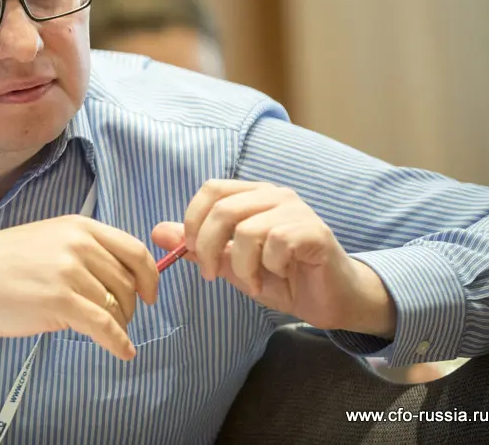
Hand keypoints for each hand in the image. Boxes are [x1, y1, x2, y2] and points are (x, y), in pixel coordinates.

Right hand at [0, 215, 158, 359]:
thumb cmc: (2, 264)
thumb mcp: (47, 240)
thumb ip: (82, 249)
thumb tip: (119, 276)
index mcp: (78, 226)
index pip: (134, 249)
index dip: (150, 275)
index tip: (150, 293)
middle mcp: (78, 245)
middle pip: (127, 282)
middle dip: (129, 306)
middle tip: (118, 320)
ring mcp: (69, 272)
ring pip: (117, 306)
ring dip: (119, 324)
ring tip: (107, 332)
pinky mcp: (60, 301)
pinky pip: (104, 326)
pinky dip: (118, 342)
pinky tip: (123, 352)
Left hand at [151, 180, 396, 337]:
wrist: (330, 300)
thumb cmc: (282, 278)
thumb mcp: (230, 264)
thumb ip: (197, 247)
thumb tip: (158, 232)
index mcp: (252, 196)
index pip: (211, 190)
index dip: (193, 220)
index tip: (189, 252)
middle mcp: (274, 195)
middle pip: (222, 209)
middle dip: (207, 248)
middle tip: (210, 275)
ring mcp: (296, 210)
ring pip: (248, 230)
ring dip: (242, 266)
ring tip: (253, 281)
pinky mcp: (314, 231)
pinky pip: (276, 243)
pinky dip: (268, 267)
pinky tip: (278, 276)